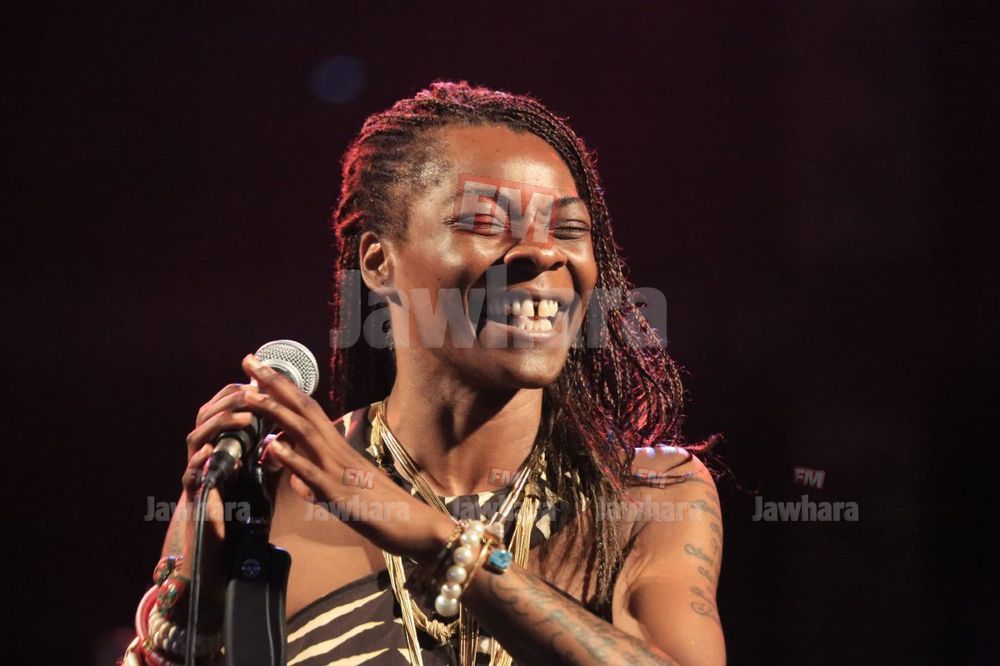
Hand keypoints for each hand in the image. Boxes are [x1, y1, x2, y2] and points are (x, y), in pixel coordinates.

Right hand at [157, 381, 264, 608]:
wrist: (213, 535)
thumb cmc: (233, 497)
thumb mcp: (250, 465)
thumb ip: (258, 442)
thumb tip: (280, 418)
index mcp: (216, 440)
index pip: (221, 405)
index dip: (237, 391)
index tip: (260, 383)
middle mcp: (202, 450)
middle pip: (205, 415)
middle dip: (229, 401)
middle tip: (254, 393)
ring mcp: (194, 469)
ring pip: (196, 438)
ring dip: (220, 425)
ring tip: (246, 418)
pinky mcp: (192, 493)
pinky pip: (190, 474)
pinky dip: (200, 461)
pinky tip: (213, 451)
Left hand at [239, 354, 454, 562]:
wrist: (415, 525)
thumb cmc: (381, 508)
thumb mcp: (341, 489)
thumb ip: (315, 480)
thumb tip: (295, 478)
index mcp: (337, 447)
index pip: (306, 409)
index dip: (282, 388)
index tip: (260, 368)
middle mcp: (336, 451)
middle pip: (302, 410)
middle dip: (274, 385)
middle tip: (249, 360)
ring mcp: (337, 471)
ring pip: (304, 434)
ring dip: (277, 412)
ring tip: (251, 394)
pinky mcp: (338, 495)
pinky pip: (312, 474)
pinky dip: (292, 458)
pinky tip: (272, 446)